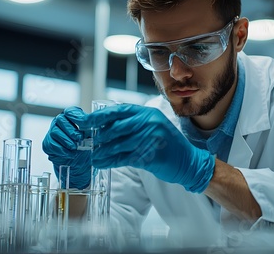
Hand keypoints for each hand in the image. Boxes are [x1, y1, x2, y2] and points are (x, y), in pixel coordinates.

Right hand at [42, 107, 91, 188]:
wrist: (80, 162)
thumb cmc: (87, 146)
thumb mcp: (93, 136)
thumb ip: (92, 129)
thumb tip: (96, 125)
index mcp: (73, 116)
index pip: (71, 111)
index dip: (75, 116)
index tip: (81, 124)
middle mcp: (61, 121)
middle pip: (61, 120)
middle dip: (71, 130)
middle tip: (79, 138)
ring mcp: (53, 131)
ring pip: (55, 132)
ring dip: (66, 141)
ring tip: (75, 148)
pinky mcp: (48, 143)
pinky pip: (51, 144)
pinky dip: (61, 150)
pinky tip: (70, 153)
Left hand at [77, 104, 214, 192]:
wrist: (188, 160)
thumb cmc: (167, 144)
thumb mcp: (152, 126)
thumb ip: (133, 124)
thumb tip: (104, 126)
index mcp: (148, 113)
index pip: (119, 111)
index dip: (100, 116)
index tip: (85, 121)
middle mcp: (149, 122)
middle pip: (117, 127)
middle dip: (99, 135)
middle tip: (86, 141)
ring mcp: (151, 138)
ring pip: (118, 144)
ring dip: (102, 151)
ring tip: (92, 155)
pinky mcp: (150, 155)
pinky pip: (124, 158)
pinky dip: (110, 161)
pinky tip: (101, 163)